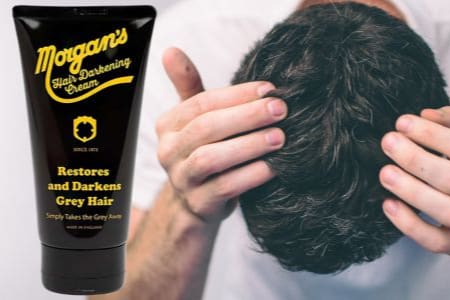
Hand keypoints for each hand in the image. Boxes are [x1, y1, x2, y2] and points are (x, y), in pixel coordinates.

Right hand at [154, 47, 286, 223]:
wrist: (197, 206)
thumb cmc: (204, 152)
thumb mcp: (196, 120)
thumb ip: (189, 86)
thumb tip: (170, 50)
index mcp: (168, 125)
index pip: (201, 103)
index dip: (236, 95)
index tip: (270, 89)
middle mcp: (168, 152)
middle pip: (206, 128)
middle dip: (246, 116)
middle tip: (281, 109)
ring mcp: (181, 180)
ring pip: (211, 159)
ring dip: (249, 145)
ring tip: (280, 137)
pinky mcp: (198, 205)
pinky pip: (224, 188)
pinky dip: (250, 176)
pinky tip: (273, 167)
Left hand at [379, 106, 449, 255]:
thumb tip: (426, 115)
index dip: (431, 134)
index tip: (402, 123)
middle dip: (417, 160)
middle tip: (388, 143)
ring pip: (449, 212)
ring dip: (412, 191)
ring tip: (386, 173)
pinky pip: (436, 241)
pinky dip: (410, 225)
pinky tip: (389, 204)